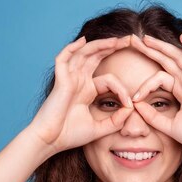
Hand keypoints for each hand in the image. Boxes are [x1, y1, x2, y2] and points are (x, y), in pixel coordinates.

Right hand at [27, 35, 135, 152]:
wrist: (51, 141)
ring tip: (116, 40)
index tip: (130, 104)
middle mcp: (79, 81)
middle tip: (129, 40)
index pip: (109, 79)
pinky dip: (71, 48)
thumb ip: (116, 120)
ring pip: (84, 54)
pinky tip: (83, 41)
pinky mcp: (60, 81)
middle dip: (112, 47)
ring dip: (99, 45)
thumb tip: (131, 109)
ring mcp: (69, 79)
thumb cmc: (70, 135)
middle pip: (96, 57)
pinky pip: (63, 59)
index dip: (122, 89)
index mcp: (87, 91)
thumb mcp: (100, 128)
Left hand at [127, 33, 181, 157]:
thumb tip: (135, 104)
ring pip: (177, 57)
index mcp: (181, 91)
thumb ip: (152, 116)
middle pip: (166, 60)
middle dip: (150, 50)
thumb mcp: (168, 126)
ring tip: (146, 38)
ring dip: (162, 46)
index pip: (159, 78)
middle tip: (133, 40)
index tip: (133, 98)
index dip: (144, 86)